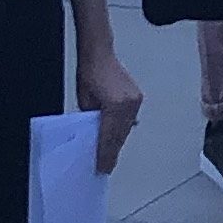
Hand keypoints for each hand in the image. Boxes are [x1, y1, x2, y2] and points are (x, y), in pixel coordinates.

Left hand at [77, 42, 143, 171]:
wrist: (99, 55)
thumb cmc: (89, 74)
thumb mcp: (85, 103)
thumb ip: (92, 121)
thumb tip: (95, 138)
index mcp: (115, 105)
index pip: (109, 137)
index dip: (104, 154)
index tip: (101, 168)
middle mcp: (129, 103)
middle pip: (120, 135)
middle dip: (112, 152)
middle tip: (105, 167)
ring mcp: (135, 100)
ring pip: (126, 129)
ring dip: (118, 142)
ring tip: (110, 156)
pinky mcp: (137, 97)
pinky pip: (130, 120)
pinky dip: (123, 130)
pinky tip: (117, 139)